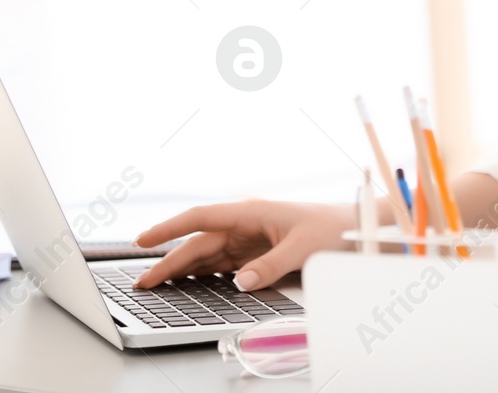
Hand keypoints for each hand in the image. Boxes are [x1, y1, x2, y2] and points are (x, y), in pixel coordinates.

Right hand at [131, 199, 353, 290]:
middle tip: (143, 282)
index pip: (200, 218)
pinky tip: (185, 285)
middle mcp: (243, 225)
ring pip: (205, 256)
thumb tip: (240, 283)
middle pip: (197, 243)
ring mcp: (246, 240)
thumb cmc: (330, 229)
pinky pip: (220, 265)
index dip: (169, 229)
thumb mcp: (303, 248)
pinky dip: (200, 275)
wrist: (353, 228)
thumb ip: (271, 266)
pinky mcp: (253, 255)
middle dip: (168, 261)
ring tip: (155, 286)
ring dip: (180, 270)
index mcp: (250, 212)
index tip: (143, 240)